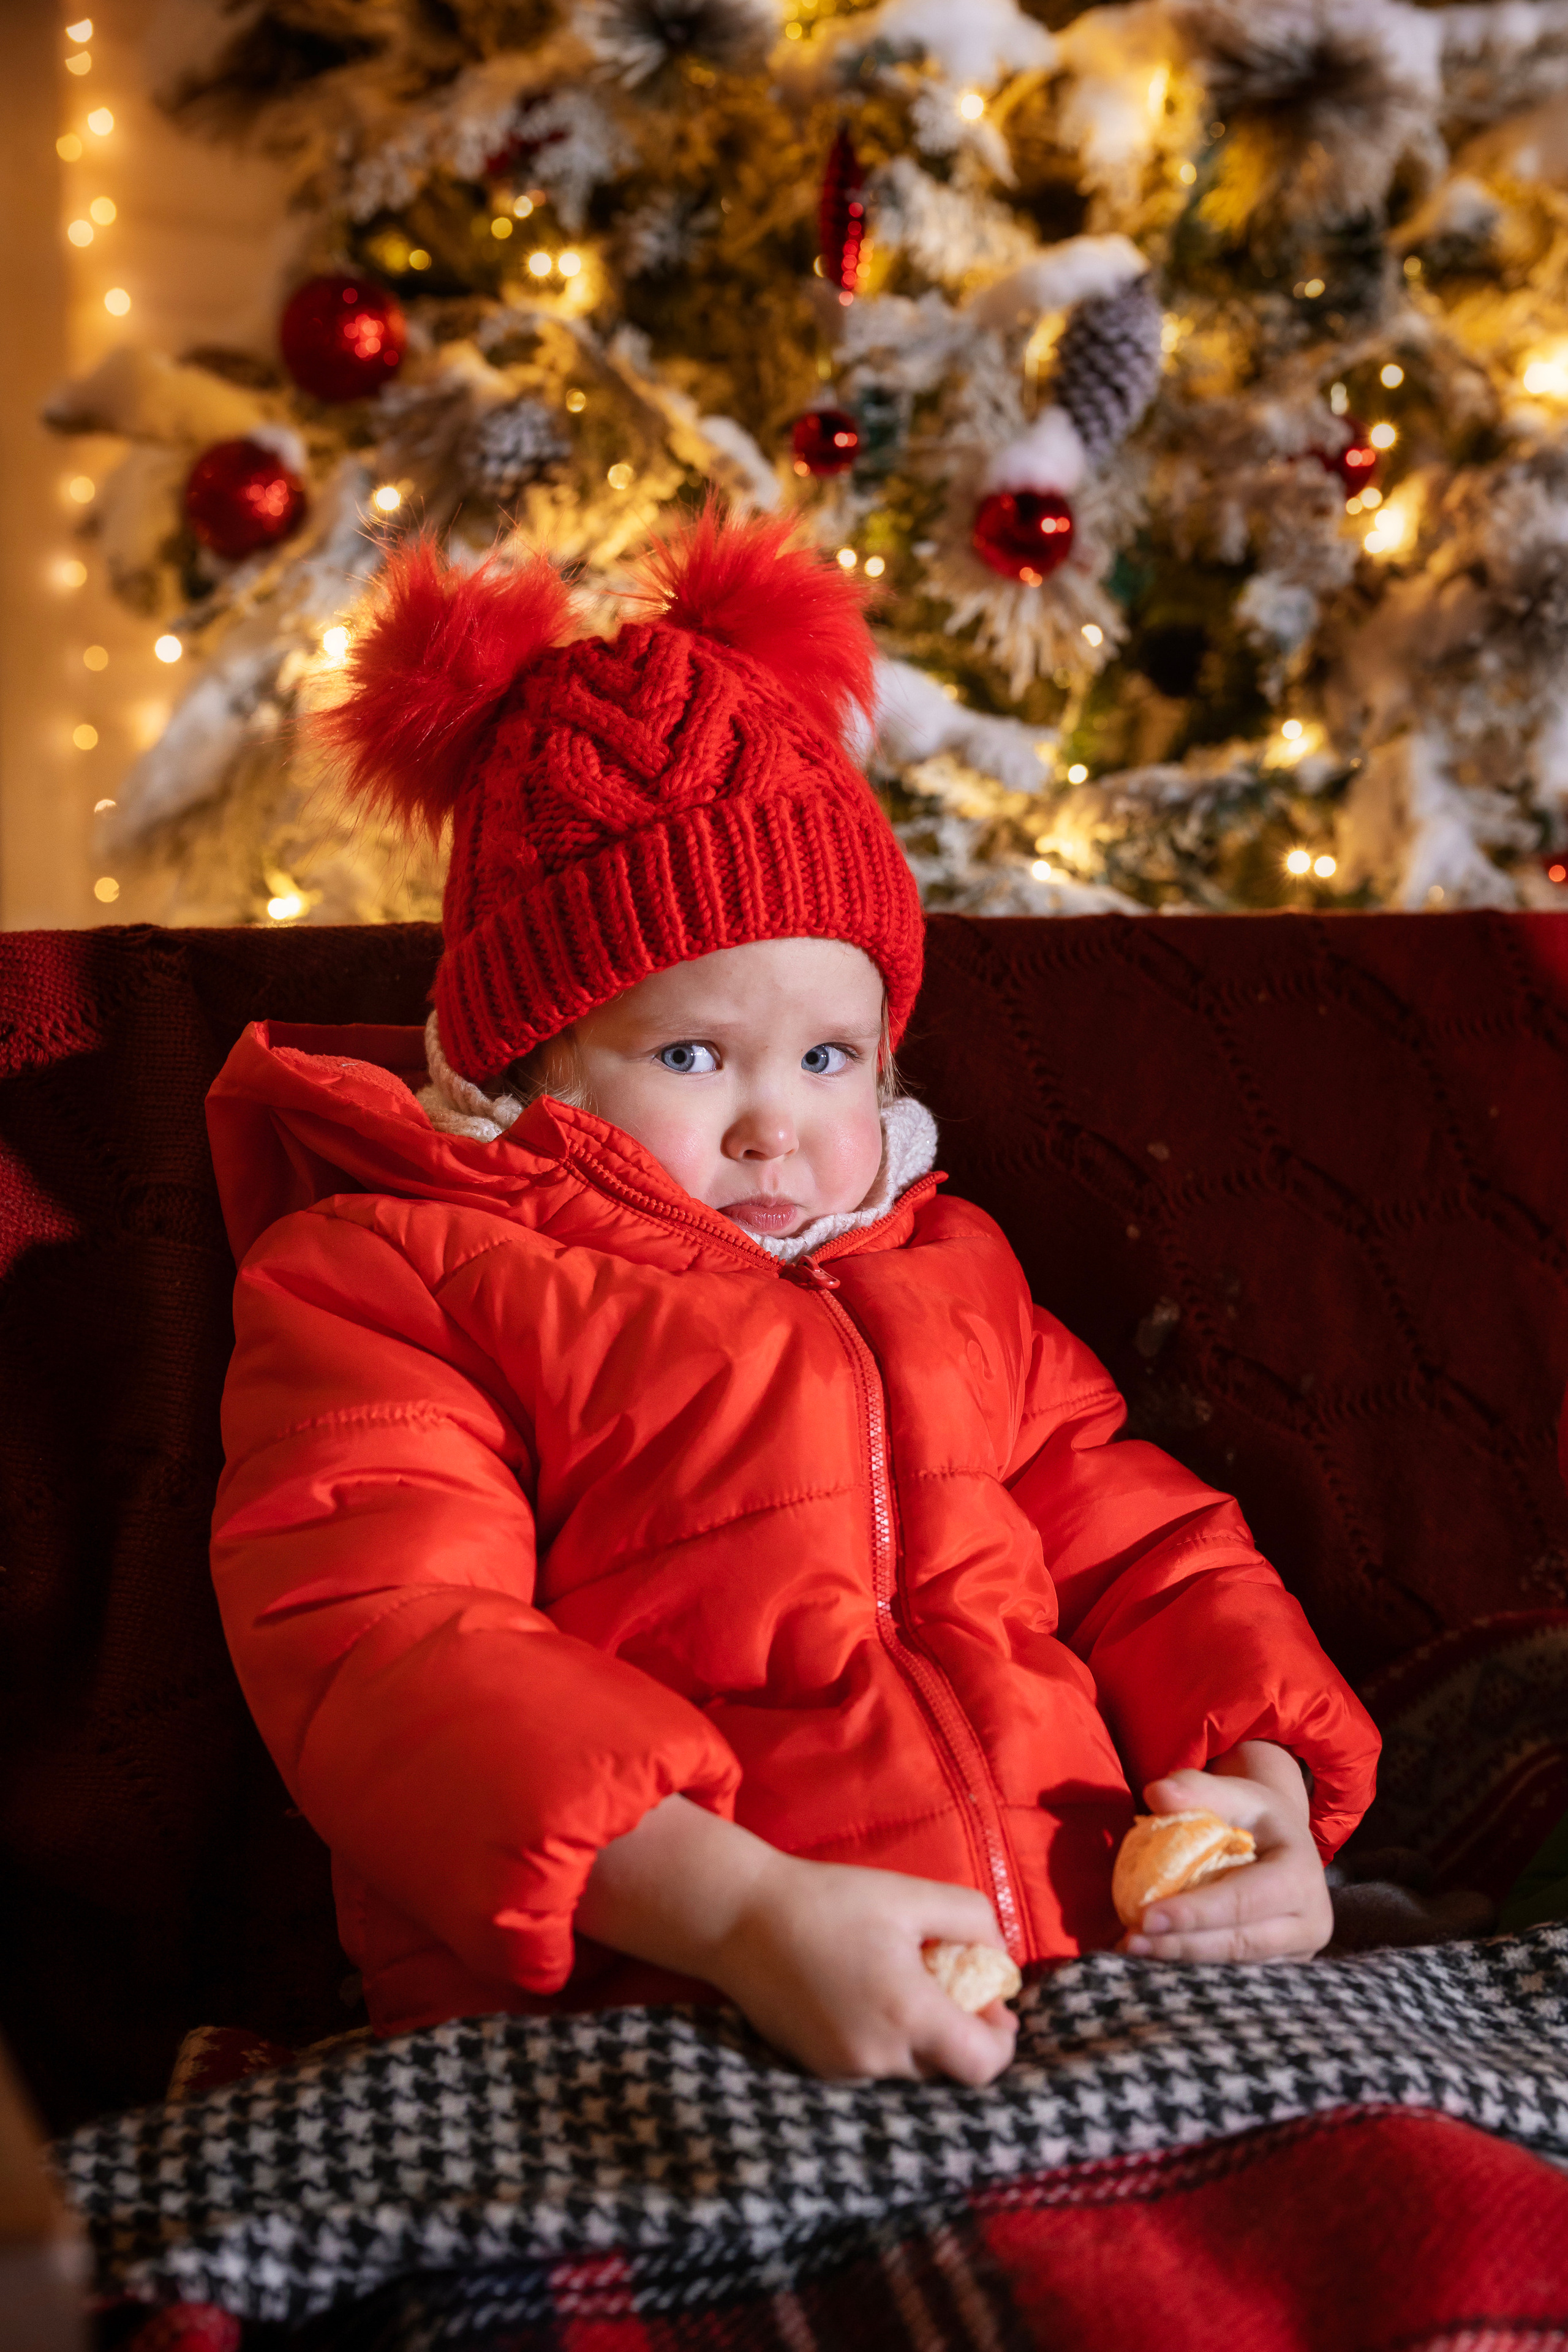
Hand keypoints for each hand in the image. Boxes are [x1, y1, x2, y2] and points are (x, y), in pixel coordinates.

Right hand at [577, 1794, 1017, 2083]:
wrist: (739, 1918)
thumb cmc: (830, 1900)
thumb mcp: (913, 1895)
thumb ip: (976, 1923)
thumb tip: (1001, 1968)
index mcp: (908, 2016)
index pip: (985, 2066)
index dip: (1000, 2038)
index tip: (988, 2002)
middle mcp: (878, 2061)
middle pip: (950, 2075)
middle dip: (962, 2038)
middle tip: (949, 1989)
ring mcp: (843, 2075)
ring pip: (912, 2077)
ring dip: (924, 2044)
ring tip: (904, 1990)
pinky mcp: (817, 2074)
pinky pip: (875, 2075)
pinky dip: (887, 2049)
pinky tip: (868, 2003)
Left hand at [1123, 1739, 1332, 1962]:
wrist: (1283, 1840)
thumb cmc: (1254, 1813)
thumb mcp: (1234, 1791)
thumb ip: (1196, 1788)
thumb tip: (1156, 1794)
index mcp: (1303, 1877)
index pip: (1243, 1901)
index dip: (1194, 1912)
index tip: (1145, 1917)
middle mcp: (1311, 1923)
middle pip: (1239, 1944)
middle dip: (1181, 1946)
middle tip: (1130, 1942)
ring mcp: (1299, 1952)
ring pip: (1236, 1967)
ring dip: (1182, 1962)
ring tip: (1134, 1951)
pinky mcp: (1281, 1967)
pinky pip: (1235, 1975)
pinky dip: (1193, 1967)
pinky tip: (1154, 1959)